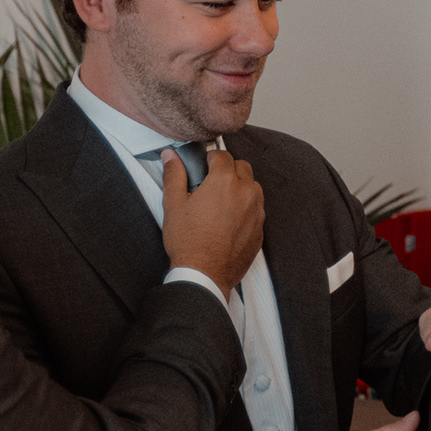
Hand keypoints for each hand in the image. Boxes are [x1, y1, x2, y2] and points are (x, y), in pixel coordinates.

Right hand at [162, 149, 263, 293]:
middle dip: (228, 169)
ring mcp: (256, 211)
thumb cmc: (188, 241)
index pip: (223, 155)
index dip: (211, 158)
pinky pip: (257, 209)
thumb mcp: (174, 205)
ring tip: (222, 201)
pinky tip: (230, 220)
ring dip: (241, 187)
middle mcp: (245, 192)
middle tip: (212, 182)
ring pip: (253, 187)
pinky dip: (246, 208)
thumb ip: (174, 175)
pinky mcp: (260, 229)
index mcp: (224, 181)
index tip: (204, 165)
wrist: (204, 275)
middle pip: (242, 167)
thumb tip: (170, 155)